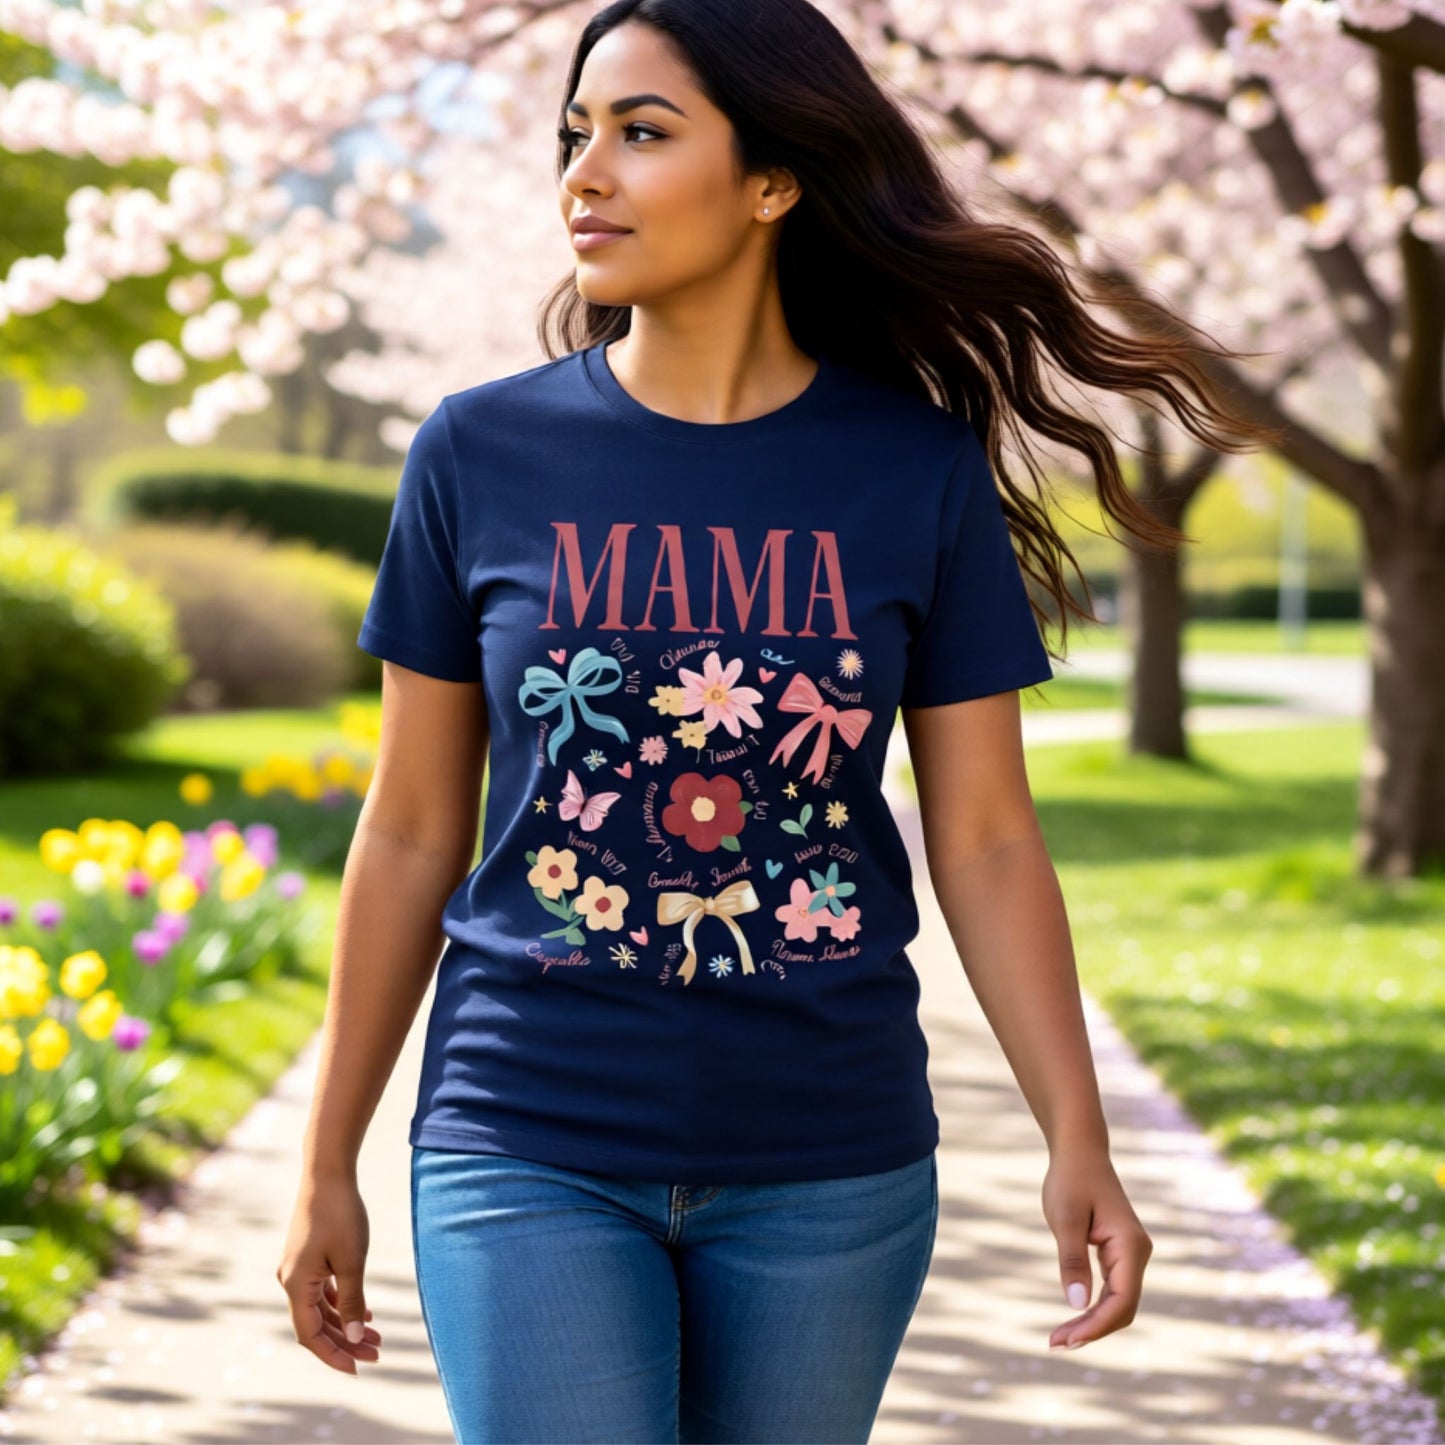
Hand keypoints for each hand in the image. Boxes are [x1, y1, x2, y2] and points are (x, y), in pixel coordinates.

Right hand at [277, 1171, 383, 1374]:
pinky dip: (342, 1304)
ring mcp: (298, 1268)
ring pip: (321, 1308)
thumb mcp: (351, 1261)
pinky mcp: (308, 1257)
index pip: (310, 1335)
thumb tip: (354, 1339)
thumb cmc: (340, 1214)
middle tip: (378, 1353)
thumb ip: (352, 1301)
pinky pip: (322, 1291)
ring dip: (347, 1324)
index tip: (358, 1369)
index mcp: (295, 1285)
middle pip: (317, 1324)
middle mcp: (290, 1280)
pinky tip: (366, 1314)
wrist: (328, 1173)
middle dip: (346, 1342)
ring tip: (378, 1337)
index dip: (333, 1355)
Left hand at [1041, 1145, 1151, 1349]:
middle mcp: (1137, 1253)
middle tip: (1055, 1344)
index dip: (1096, 1325)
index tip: (1067, 1340)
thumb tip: (1076, 1304)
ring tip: (1059, 1338)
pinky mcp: (1119, 1253)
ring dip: (1092, 1322)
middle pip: (1122, 1307)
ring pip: (1118, 1302)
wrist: (1080, 1151)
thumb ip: (1072, 1260)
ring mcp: (1130, 1254)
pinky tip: (1073, 1318)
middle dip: (1092, 1329)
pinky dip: (1093, 1306)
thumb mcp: (1064, 1219)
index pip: (1121, 1301)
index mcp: (1130, 1245)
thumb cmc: (1070, 1180)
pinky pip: (1112, 1290)